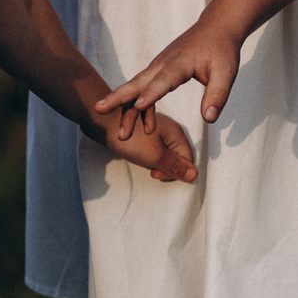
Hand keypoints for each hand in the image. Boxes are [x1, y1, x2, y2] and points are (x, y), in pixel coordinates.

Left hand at [84, 104, 198, 182]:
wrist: (102, 122)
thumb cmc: (129, 139)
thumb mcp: (155, 156)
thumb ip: (175, 166)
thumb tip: (195, 176)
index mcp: (176, 132)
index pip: (187, 160)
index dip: (174, 171)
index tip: (155, 172)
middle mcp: (170, 128)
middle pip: (177, 155)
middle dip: (164, 166)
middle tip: (148, 168)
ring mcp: (158, 128)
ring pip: (164, 152)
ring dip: (155, 161)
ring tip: (140, 159)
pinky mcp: (145, 130)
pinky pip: (153, 147)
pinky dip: (147, 153)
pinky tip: (136, 153)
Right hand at [100, 21, 245, 124]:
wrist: (215, 28)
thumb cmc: (221, 50)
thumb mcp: (227, 73)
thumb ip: (218, 95)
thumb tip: (209, 119)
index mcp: (180, 63)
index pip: (163, 80)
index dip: (151, 93)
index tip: (138, 105)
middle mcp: (163, 63)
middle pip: (137, 82)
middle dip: (118, 98)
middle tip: (100, 110)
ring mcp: (158, 66)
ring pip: (136, 87)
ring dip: (124, 107)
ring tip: (121, 134)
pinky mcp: (158, 71)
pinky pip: (143, 89)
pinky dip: (139, 106)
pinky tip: (143, 125)